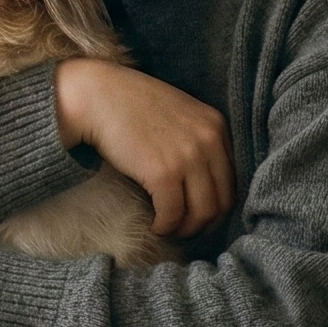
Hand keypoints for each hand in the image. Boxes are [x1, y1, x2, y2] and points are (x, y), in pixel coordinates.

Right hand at [54, 58, 234, 237]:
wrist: (97, 96)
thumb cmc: (130, 105)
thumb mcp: (179, 113)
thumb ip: (197, 139)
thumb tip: (201, 183)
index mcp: (215, 126)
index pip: (231, 180)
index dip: (217, 205)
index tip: (200, 215)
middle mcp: (208, 141)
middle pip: (221, 200)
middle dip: (205, 223)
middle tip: (186, 230)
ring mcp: (188, 157)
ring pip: (201, 213)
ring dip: (185, 229)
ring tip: (169, 229)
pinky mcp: (163, 173)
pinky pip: (172, 214)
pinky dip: (164, 227)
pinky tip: (155, 225)